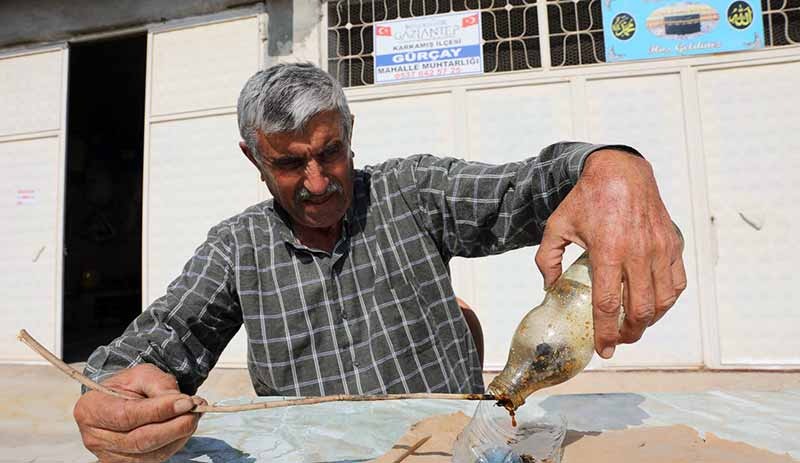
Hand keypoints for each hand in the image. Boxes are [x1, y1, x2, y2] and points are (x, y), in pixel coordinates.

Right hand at [73, 364, 206, 461]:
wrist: (120, 400)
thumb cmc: (128, 386)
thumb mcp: (142, 375)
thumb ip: (161, 386)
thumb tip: (184, 403)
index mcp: (91, 409)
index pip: (126, 416)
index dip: (159, 411)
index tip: (186, 402)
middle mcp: (95, 438)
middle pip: (139, 440)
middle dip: (174, 426)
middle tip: (195, 411)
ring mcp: (109, 456)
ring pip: (150, 453)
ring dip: (178, 435)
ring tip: (192, 416)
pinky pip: (155, 458)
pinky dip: (175, 443)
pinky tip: (183, 428)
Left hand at [534, 149, 686, 357]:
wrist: (620, 171)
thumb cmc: (586, 198)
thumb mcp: (556, 226)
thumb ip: (546, 259)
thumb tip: (548, 288)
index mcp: (608, 251)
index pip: (609, 305)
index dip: (606, 333)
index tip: (605, 350)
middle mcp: (638, 253)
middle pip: (640, 310)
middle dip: (630, 333)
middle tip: (619, 340)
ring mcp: (660, 249)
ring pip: (663, 300)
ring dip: (650, 320)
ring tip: (635, 325)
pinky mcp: (672, 243)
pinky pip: (677, 282)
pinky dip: (667, 300)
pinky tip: (654, 304)